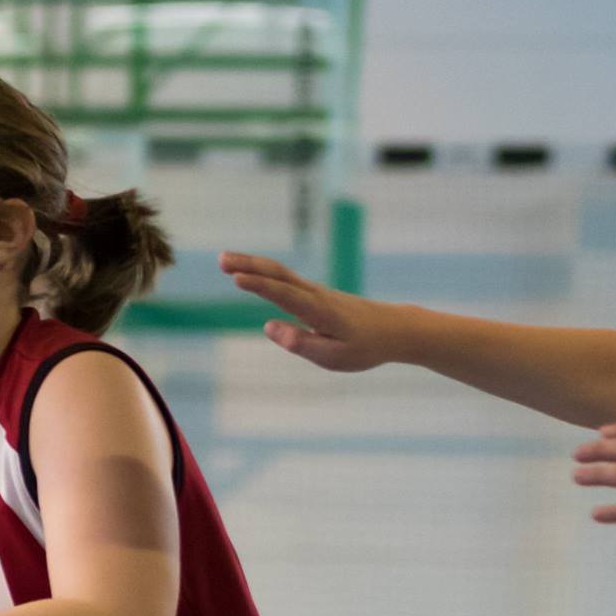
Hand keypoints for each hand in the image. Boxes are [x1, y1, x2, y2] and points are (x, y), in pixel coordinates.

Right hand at [220, 250, 409, 371]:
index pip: (284, 294)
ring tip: (225, 260)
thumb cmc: (365, 347)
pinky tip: (250, 271)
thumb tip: (268, 327)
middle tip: (221, 259)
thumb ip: (301, 343)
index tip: (236, 278)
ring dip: (252, 264)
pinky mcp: (314, 294)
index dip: (260, 286)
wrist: (394, 329)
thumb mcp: (335, 357)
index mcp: (318, 311)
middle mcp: (315, 295)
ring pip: (280, 273)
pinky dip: (264, 271)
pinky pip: (284, 278)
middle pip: (278, 274)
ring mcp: (315, 291)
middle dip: (249, 265)